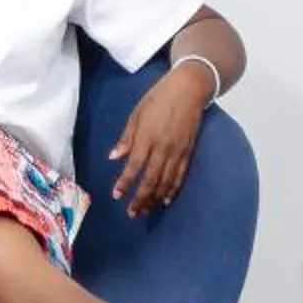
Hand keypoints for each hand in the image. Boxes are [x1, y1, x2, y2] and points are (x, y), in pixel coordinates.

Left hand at [107, 69, 210, 216]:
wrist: (188, 89)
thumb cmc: (158, 98)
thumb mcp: (136, 113)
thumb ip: (126, 138)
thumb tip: (114, 157)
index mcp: (147, 137)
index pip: (134, 166)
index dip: (125, 183)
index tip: (116, 195)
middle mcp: (163, 148)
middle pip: (151, 180)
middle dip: (140, 199)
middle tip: (131, 213)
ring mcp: (177, 151)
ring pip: (165, 182)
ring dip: (154, 199)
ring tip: (145, 211)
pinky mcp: (188, 152)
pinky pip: (180, 176)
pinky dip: (173, 190)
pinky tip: (166, 201)